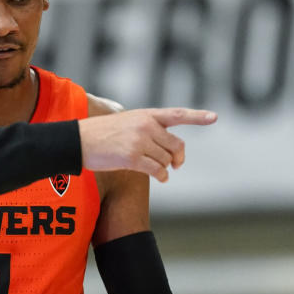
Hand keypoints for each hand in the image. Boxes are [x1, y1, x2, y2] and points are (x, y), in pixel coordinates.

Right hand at [77, 108, 216, 180]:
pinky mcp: (132, 157)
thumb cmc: (100, 134)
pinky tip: (160, 178)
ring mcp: (139, 141)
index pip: (177, 115)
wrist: (78, 141)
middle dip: (178, 157)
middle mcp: (145, 126)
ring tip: (159, 171)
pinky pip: (157, 170)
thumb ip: (147, 129)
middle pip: (176, 145)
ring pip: (166, 159)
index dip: (197, 117)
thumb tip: (167, 151)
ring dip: (165, 168)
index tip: (215, 117)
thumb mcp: (126, 122)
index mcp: (146, 115)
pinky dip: (162, 176)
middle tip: (176, 164)